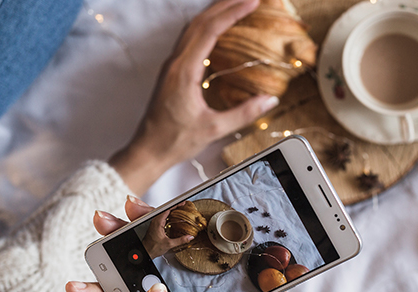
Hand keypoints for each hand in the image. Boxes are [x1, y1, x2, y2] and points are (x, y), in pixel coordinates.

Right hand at [66, 195, 285, 291]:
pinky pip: (128, 284)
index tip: (267, 245)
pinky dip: (104, 280)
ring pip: (163, 265)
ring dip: (134, 243)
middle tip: (156, 212)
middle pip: (207, 267)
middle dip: (187, 235)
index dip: (273, 278)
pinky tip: (81, 285)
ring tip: (109, 225)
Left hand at [109, 0, 278, 194]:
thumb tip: (270, 100)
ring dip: (213, 14)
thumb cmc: (175, 141)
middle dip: (224, 5)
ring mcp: (171, 66)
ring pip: (192, 28)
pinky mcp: (172, 72)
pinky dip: (206, 28)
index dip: (232, 12)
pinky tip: (218, 31)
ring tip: (235, 6)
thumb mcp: (214, 129)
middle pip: (200, 22)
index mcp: (184, 71)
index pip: (210, 30)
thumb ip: (244, 113)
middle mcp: (175, 63)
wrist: (147, 150)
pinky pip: (189, 40)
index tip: (252, 2)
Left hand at [141, 201, 193, 257]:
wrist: (146, 252)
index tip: (182, 203)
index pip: (168, 210)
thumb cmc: (152, 248)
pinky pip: (163, 218)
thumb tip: (189, 237)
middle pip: (166, 210)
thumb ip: (180, 240)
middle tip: (183, 205)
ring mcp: (155, 223)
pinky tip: (174, 218)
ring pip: (164, 214)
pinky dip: (169, 216)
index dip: (176, 205)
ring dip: (172, 211)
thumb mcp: (169, 244)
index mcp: (157, 223)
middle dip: (175, 207)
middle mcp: (155, 221)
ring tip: (180, 210)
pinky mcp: (155, 226)